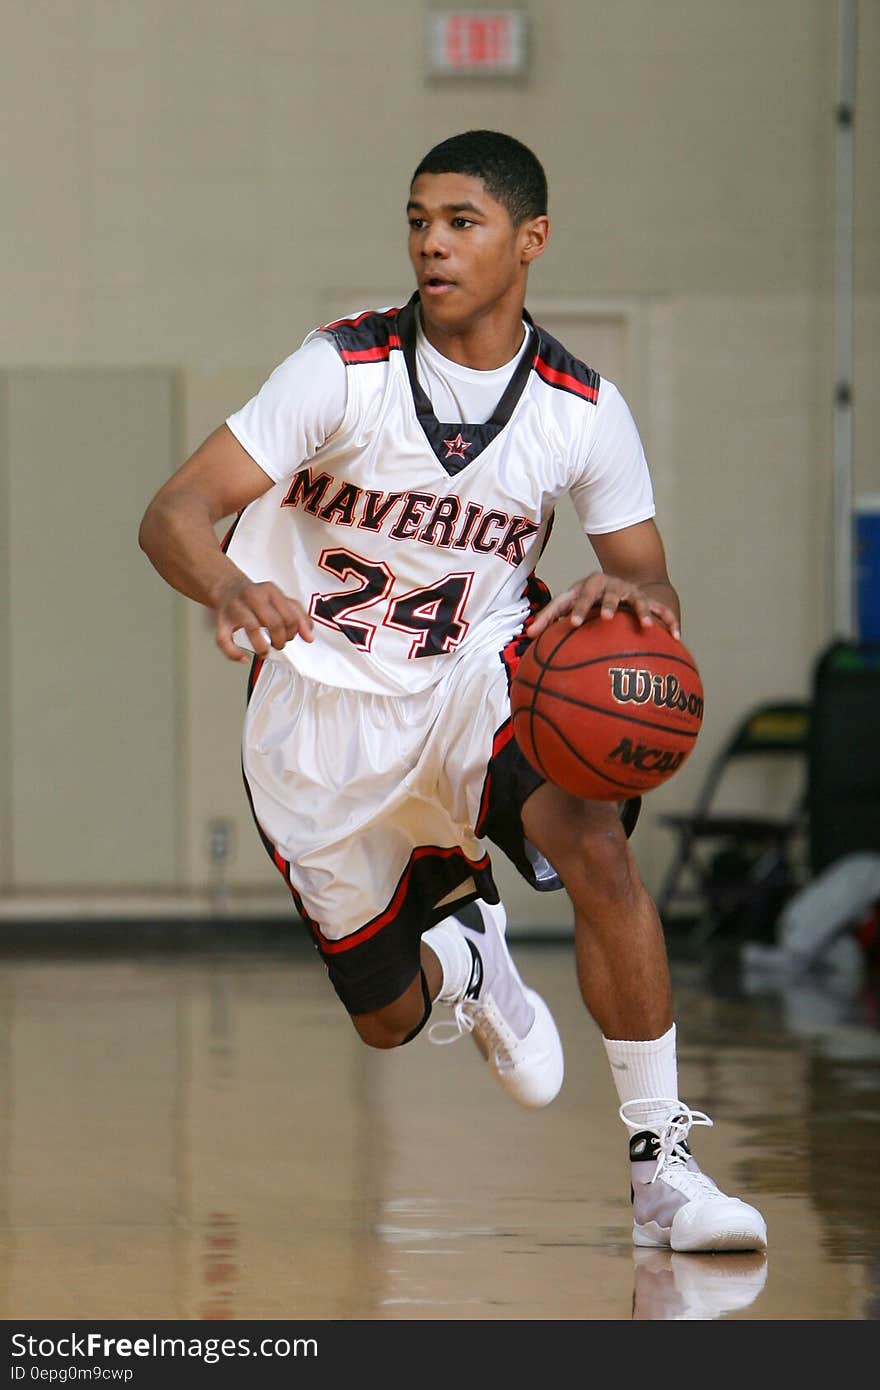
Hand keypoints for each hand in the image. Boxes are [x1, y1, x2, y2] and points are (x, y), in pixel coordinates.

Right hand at [213, 577, 313, 662]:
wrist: (227, 587)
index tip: (290, 637)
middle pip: (274, 622)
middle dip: (280, 640)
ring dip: (262, 647)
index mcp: (270, 591)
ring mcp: (236, 608)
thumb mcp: (281, 601)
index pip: (289, 615)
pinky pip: (224, 640)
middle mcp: (253, 597)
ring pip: (251, 628)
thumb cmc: (256, 597)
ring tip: (264, 652)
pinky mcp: (221, 620)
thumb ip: (298, 616)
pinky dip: (234, 653)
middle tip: (278, 644)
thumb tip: (309, 636)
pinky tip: (243, 657)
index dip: (293, 632)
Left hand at [525, 571, 680, 640]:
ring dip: (641, 612)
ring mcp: (630, 592)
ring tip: (646, 627)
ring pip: (637, 600)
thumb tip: (527, 636)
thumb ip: (549, 618)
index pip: (579, 596)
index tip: (572, 624)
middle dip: (607, 604)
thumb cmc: (586, 598)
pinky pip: (661, 611)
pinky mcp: (648, 600)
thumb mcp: (569, 602)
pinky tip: (677, 637)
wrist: (618, 580)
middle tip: (604, 618)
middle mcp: (611, 586)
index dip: (576, 608)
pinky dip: (669, 622)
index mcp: (589, 586)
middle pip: (608, 593)